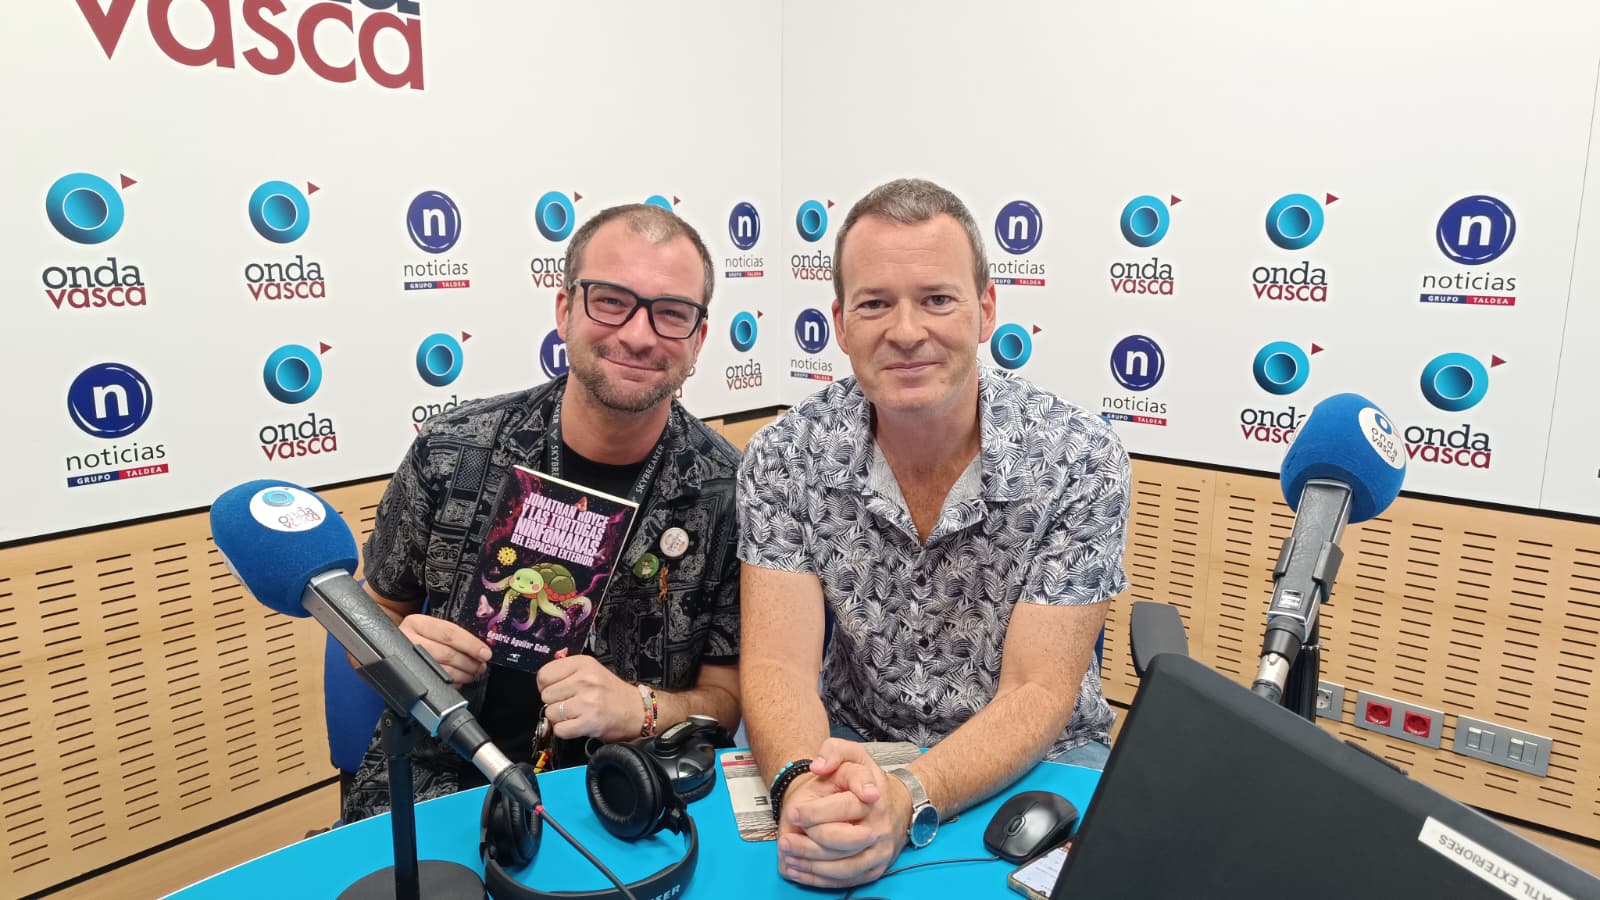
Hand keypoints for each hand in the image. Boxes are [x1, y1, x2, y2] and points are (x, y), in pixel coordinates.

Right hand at [399, 614, 489, 685]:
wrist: (392, 647)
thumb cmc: (420, 638)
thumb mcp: (431, 629)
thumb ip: (451, 635)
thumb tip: (480, 649)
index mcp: (417, 623)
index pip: (449, 633)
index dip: (470, 644)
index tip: (485, 653)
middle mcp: (408, 640)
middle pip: (447, 653)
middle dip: (469, 662)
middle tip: (481, 666)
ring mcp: (406, 660)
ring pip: (443, 670)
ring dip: (463, 674)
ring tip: (473, 673)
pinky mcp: (408, 678)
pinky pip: (436, 683)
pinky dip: (453, 683)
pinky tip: (459, 680)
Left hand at [537, 655, 641, 741]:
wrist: (635, 710)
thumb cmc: (611, 692)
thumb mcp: (591, 670)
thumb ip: (567, 671)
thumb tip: (542, 680)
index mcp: (583, 664)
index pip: (544, 675)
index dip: (546, 685)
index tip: (555, 689)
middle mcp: (585, 680)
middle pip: (545, 695)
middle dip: (554, 702)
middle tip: (570, 703)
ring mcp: (587, 701)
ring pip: (550, 713)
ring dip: (559, 718)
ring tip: (575, 713)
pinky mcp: (589, 722)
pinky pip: (559, 729)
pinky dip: (565, 730)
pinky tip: (577, 724)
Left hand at [777, 739, 910, 887]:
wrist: (898, 805)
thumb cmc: (866, 781)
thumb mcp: (853, 755)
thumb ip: (833, 750)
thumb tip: (819, 766)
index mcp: (874, 796)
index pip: (843, 807)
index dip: (814, 812)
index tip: (793, 813)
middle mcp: (880, 825)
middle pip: (839, 840)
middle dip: (807, 842)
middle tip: (784, 841)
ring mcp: (880, 850)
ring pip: (842, 866)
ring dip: (810, 864)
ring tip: (788, 855)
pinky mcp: (876, 869)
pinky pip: (847, 880)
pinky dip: (820, 879)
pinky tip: (800, 871)